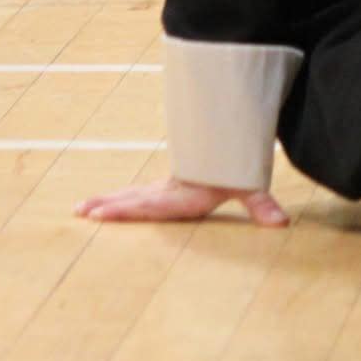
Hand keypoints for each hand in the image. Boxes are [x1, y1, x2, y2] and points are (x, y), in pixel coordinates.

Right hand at [74, 175, 287, 225]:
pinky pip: (138, 193)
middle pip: (134, 198)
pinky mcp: (167, 185)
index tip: (101, 213)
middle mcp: (170, 189)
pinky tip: (103, 202)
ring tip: (80, 208)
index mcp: (184, 194)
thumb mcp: (249, 184)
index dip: (126, 210)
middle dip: (108, 206)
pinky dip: (118, 198)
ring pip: (131, 194)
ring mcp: (165, 186)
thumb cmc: (238, 167)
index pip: (151, 205)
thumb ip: (262, 204)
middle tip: (81, 212)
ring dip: (106, 200)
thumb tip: (281, 222)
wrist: (231, 137)